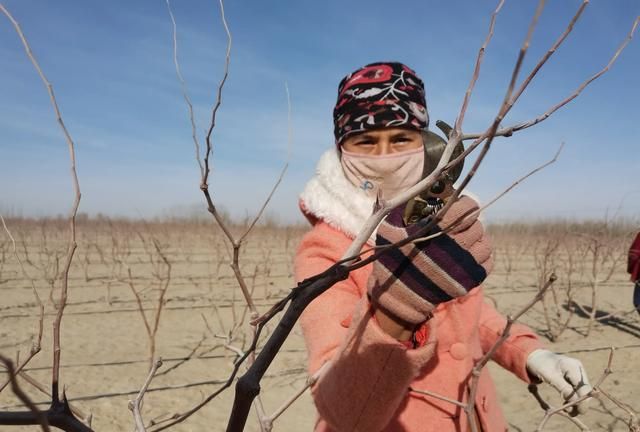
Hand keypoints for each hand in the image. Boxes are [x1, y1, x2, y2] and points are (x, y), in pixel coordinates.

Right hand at [368, 195, 492, 325]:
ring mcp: (465, 264)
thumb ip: (404, 209)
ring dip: (477, 239)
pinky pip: (488, 262)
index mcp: (439, 229)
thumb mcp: (391, 229)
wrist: (398, 293)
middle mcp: (456, 245)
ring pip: (485, 243)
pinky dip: (482, 257)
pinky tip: (471, 255)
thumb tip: (417, 192)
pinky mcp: (470, 279)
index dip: (466, 204)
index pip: (467, 208)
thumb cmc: (393, 258)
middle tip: (461, 224)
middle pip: (477, 225)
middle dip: (470, 222)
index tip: (461, 204)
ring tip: (467, 240)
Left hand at [526, 349, 591, 414]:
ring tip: (566, 409)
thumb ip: (563, 388)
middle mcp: (578, 369)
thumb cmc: (541, 365)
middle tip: (570, 413)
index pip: (584, 388)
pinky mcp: (574, 378)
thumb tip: (575, 402)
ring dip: (576, 402)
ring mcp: (577, 373)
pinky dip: (573, 398)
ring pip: (582, 392)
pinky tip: (566, 403)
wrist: (534, 357)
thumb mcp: (550, 377)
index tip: (578, 412)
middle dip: (580, 403)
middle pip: (585, 391)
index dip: (583, 401)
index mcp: (573, 367)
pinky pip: (577, 390)